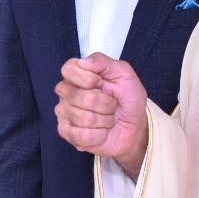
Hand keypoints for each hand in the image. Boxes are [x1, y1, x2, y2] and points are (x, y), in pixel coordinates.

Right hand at [54, 54, 148, 178]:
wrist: (134, 125)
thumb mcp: (124, 74)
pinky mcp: (66, 133)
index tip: (102, 82)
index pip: (68, 69)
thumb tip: (84, 61)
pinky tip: (102, 131)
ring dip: (105, 120)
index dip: (88, 78)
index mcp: (76, 74)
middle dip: (105, 103)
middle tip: (111, 104)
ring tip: (108, 118)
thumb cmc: (127, 98)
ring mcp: (64, 113)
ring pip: (84, 118)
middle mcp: (66, 92)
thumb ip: (104, 62)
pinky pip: (83, 136)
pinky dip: (100, 135)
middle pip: (79, 96)